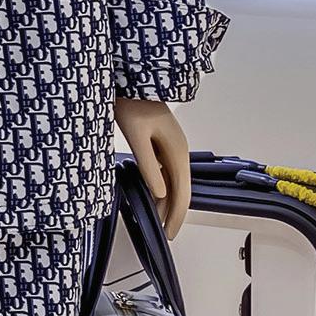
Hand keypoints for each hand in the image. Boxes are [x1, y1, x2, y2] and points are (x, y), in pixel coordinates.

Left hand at [116, 96, 189, 237]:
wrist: (133, 81)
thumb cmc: (133, 104)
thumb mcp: (137, 137)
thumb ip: (149, 165)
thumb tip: (160, 194)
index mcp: (177, 151)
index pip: (182, 192)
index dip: (177, 216)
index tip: (170, 233)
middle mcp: (179, 151)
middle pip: (181, 190)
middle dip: (174, 213)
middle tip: (166, 233)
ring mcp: (172, 148)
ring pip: (174, 182)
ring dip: (168, 202)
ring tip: (158, 221)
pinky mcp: (162, 145)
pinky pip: (166, 172)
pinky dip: (161, 188)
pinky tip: (153, 197)